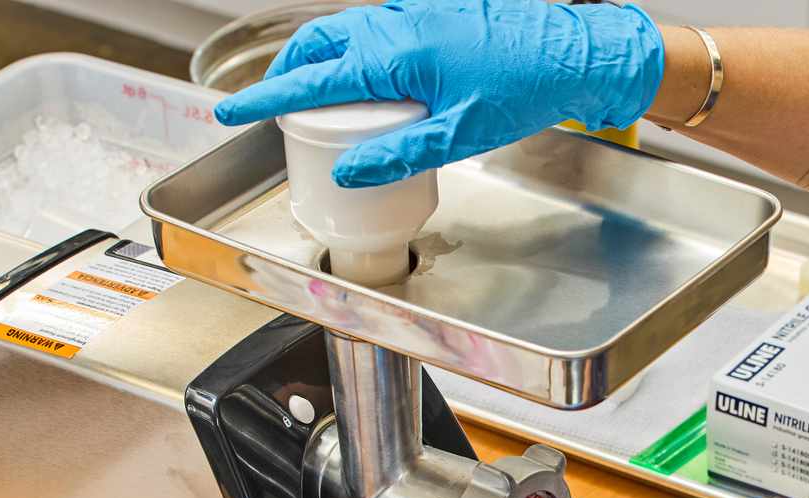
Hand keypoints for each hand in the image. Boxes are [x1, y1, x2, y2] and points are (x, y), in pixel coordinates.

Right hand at [214, 0, 664, 187]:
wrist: (578, 53)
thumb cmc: (527, 89)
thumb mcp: (459, 135)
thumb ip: (399, 153)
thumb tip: (348, 171)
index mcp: (397, 50)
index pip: (314, 77)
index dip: (267, 95)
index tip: (230, 109)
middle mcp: (399, 23)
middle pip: (320, 43)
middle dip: (288, 71)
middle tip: (270, 103)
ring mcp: (417, 16)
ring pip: (348, 35)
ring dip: (321, 62)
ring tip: (313, 98)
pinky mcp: (435, 19)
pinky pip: (377, 34)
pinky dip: (355, 55)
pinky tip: (369, 85)